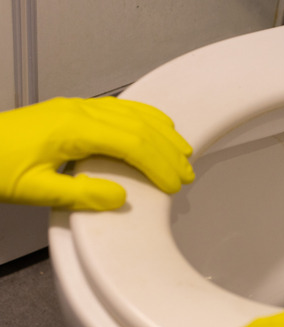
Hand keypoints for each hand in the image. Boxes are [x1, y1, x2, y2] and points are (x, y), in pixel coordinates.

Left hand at [0, 96, 194, 209]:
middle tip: (187, 175)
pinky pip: (120, 107)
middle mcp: (79, 111)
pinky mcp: (74, 109)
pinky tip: (159, 124)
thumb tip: (120, 199)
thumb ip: (79, 195)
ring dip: (162, 133)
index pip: (131, 144)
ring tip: (184, 152)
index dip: (158, 165)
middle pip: (139, 127)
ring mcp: (77, 106)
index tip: (174, 185)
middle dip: (167, 152)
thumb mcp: (33, 191)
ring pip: (133, 113)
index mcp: (72, 129)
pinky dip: (145, 116)